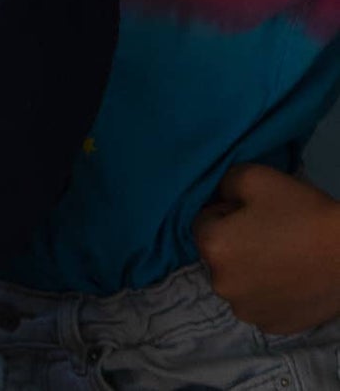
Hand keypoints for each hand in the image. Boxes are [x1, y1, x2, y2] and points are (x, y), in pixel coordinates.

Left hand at [194, 164, 339, 333]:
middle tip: (268, 233)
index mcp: (212, 247)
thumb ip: (221, 184)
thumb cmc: (302, 213)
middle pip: (217, 254)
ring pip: (236, 280)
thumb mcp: (252, 176)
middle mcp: (221, 285)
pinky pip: (257, 303)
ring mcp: (248, 311)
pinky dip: (267, 292)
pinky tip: (289, 279)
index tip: (252, 213)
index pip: (202, 221)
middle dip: (234, 241)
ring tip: (281, 257)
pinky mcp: (273, 327)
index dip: (226, 212)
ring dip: (248, 269)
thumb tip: (217, 200)